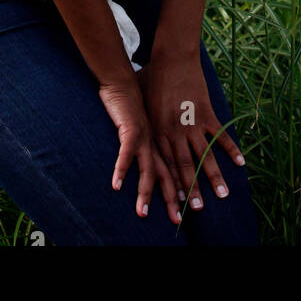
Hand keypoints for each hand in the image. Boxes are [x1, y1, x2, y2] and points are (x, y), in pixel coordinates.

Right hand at [97, 79, 181, 224]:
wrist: (126, 79)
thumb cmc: (135, 99)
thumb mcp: (148, 120)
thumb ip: (150, 135)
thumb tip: (149, 147)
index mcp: (163, 141)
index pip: (173, 170)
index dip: (179, 190)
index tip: (185, 210)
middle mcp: (157, 141)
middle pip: (167, 174)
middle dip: (172, 198)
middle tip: (177, 220)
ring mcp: (146, 136)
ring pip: (149, 169)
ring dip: (146, 192)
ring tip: (142, 213)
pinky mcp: (131, 128)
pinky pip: (126, 153)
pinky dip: (122, 169)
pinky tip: (116, 185)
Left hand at [136, 52, 244, 211]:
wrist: (172, 57)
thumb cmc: (153, 75)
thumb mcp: (142, 100)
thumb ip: (142, 118)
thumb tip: (133, 126)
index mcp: (158, 130)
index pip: (165, 164)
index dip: (172, 184)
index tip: (177, 203)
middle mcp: (175, 131)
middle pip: (184, 166)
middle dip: (192, 190)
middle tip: (198, 209)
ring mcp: (192, 123)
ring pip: (204, 156)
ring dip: (214, 177)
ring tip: (223, 195)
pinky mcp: (206, 112)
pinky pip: (220, 135)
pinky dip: (231, 149)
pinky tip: (240, 163)